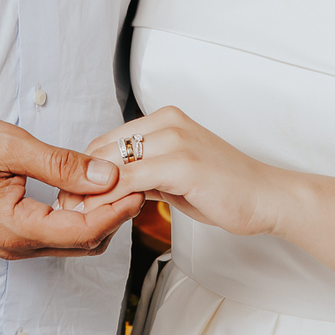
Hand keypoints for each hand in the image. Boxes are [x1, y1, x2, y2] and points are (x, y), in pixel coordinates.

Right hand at [0, 114, 142, 257]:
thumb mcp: (10, 145)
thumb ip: (61, 164)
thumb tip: (106, 175)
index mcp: (15, 228)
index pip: (84, 231)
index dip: (117, 210)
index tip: (139, 186)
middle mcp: (14, 245)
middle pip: (84, 243)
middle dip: (114, 215)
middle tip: (135, 181)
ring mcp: (11, 243)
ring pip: (71, 241)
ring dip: (97, 217)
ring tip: (114, 182)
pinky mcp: (8, 234)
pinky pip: (54, 234)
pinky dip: (77, 216)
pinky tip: (84, 189)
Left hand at [61, 107, 279, 239]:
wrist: (267, 196)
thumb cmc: (227, 188)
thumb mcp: (177, 176)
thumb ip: (146, 174)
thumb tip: (114, 186)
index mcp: (165, 120)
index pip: (107, 140)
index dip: (85, 169)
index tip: (73, 193)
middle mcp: (167, 122)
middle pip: (103, 149)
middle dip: (80, 180)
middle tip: (67, 207)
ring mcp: (175, 140)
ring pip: (112, 163)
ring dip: (90, 192)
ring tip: (79, 214)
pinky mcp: (181, 163)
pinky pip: (130, 180)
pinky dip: (111, 198)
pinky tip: (104, 214)